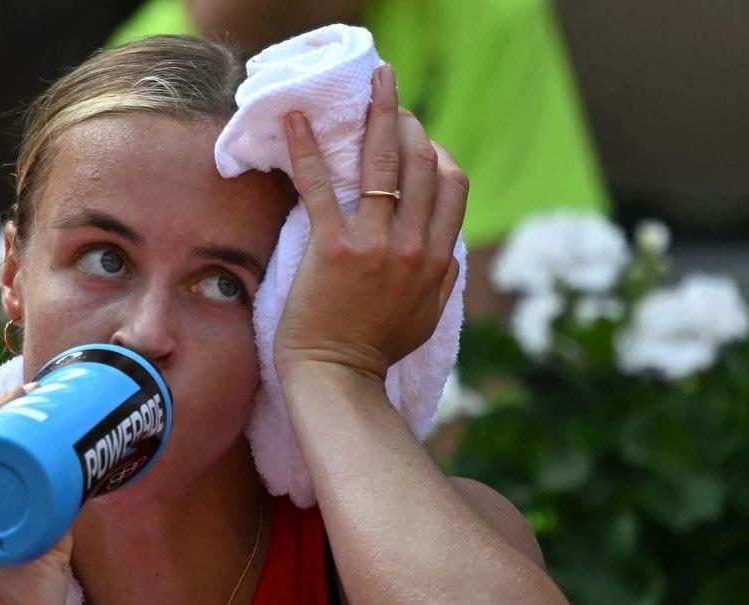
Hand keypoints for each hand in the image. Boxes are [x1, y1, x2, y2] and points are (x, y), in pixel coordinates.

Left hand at [273, 64, 466, 383]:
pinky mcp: (331, 248)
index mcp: (438, 258)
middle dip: (409, 123)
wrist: (338, 377)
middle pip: (422, 162)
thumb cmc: (377, 349)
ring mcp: (374, 244)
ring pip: (383, 162)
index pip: (452, 184)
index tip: (418, 137)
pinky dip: (307, 149)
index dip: (437, 151)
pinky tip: (296, 120)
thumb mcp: (428, 314)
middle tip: (390, 98)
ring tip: (373, 83)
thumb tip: (447, 246)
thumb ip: (442, 275)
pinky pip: (319, 186)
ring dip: (378, 115)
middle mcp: (413, 245)